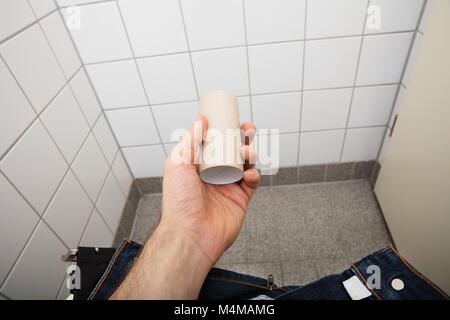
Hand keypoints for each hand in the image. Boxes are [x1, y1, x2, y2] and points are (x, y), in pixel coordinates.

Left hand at [110, 115, 258, 298]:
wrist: (190, 234)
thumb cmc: (179, 202)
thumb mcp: (178, 164)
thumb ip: (189, 140)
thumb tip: (200, 119)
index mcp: (197, 165)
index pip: (214, 142)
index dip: (224, 130)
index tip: (231, 118)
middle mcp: (213, 174)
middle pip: (232, 150)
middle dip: (242, 137)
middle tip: (247, 128)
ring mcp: (227, 187)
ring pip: (244, 163)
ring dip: (250, 152)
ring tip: (248, 150)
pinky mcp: (240, 200)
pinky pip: (251, 182)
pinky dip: (253, 174)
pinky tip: (249, 173)